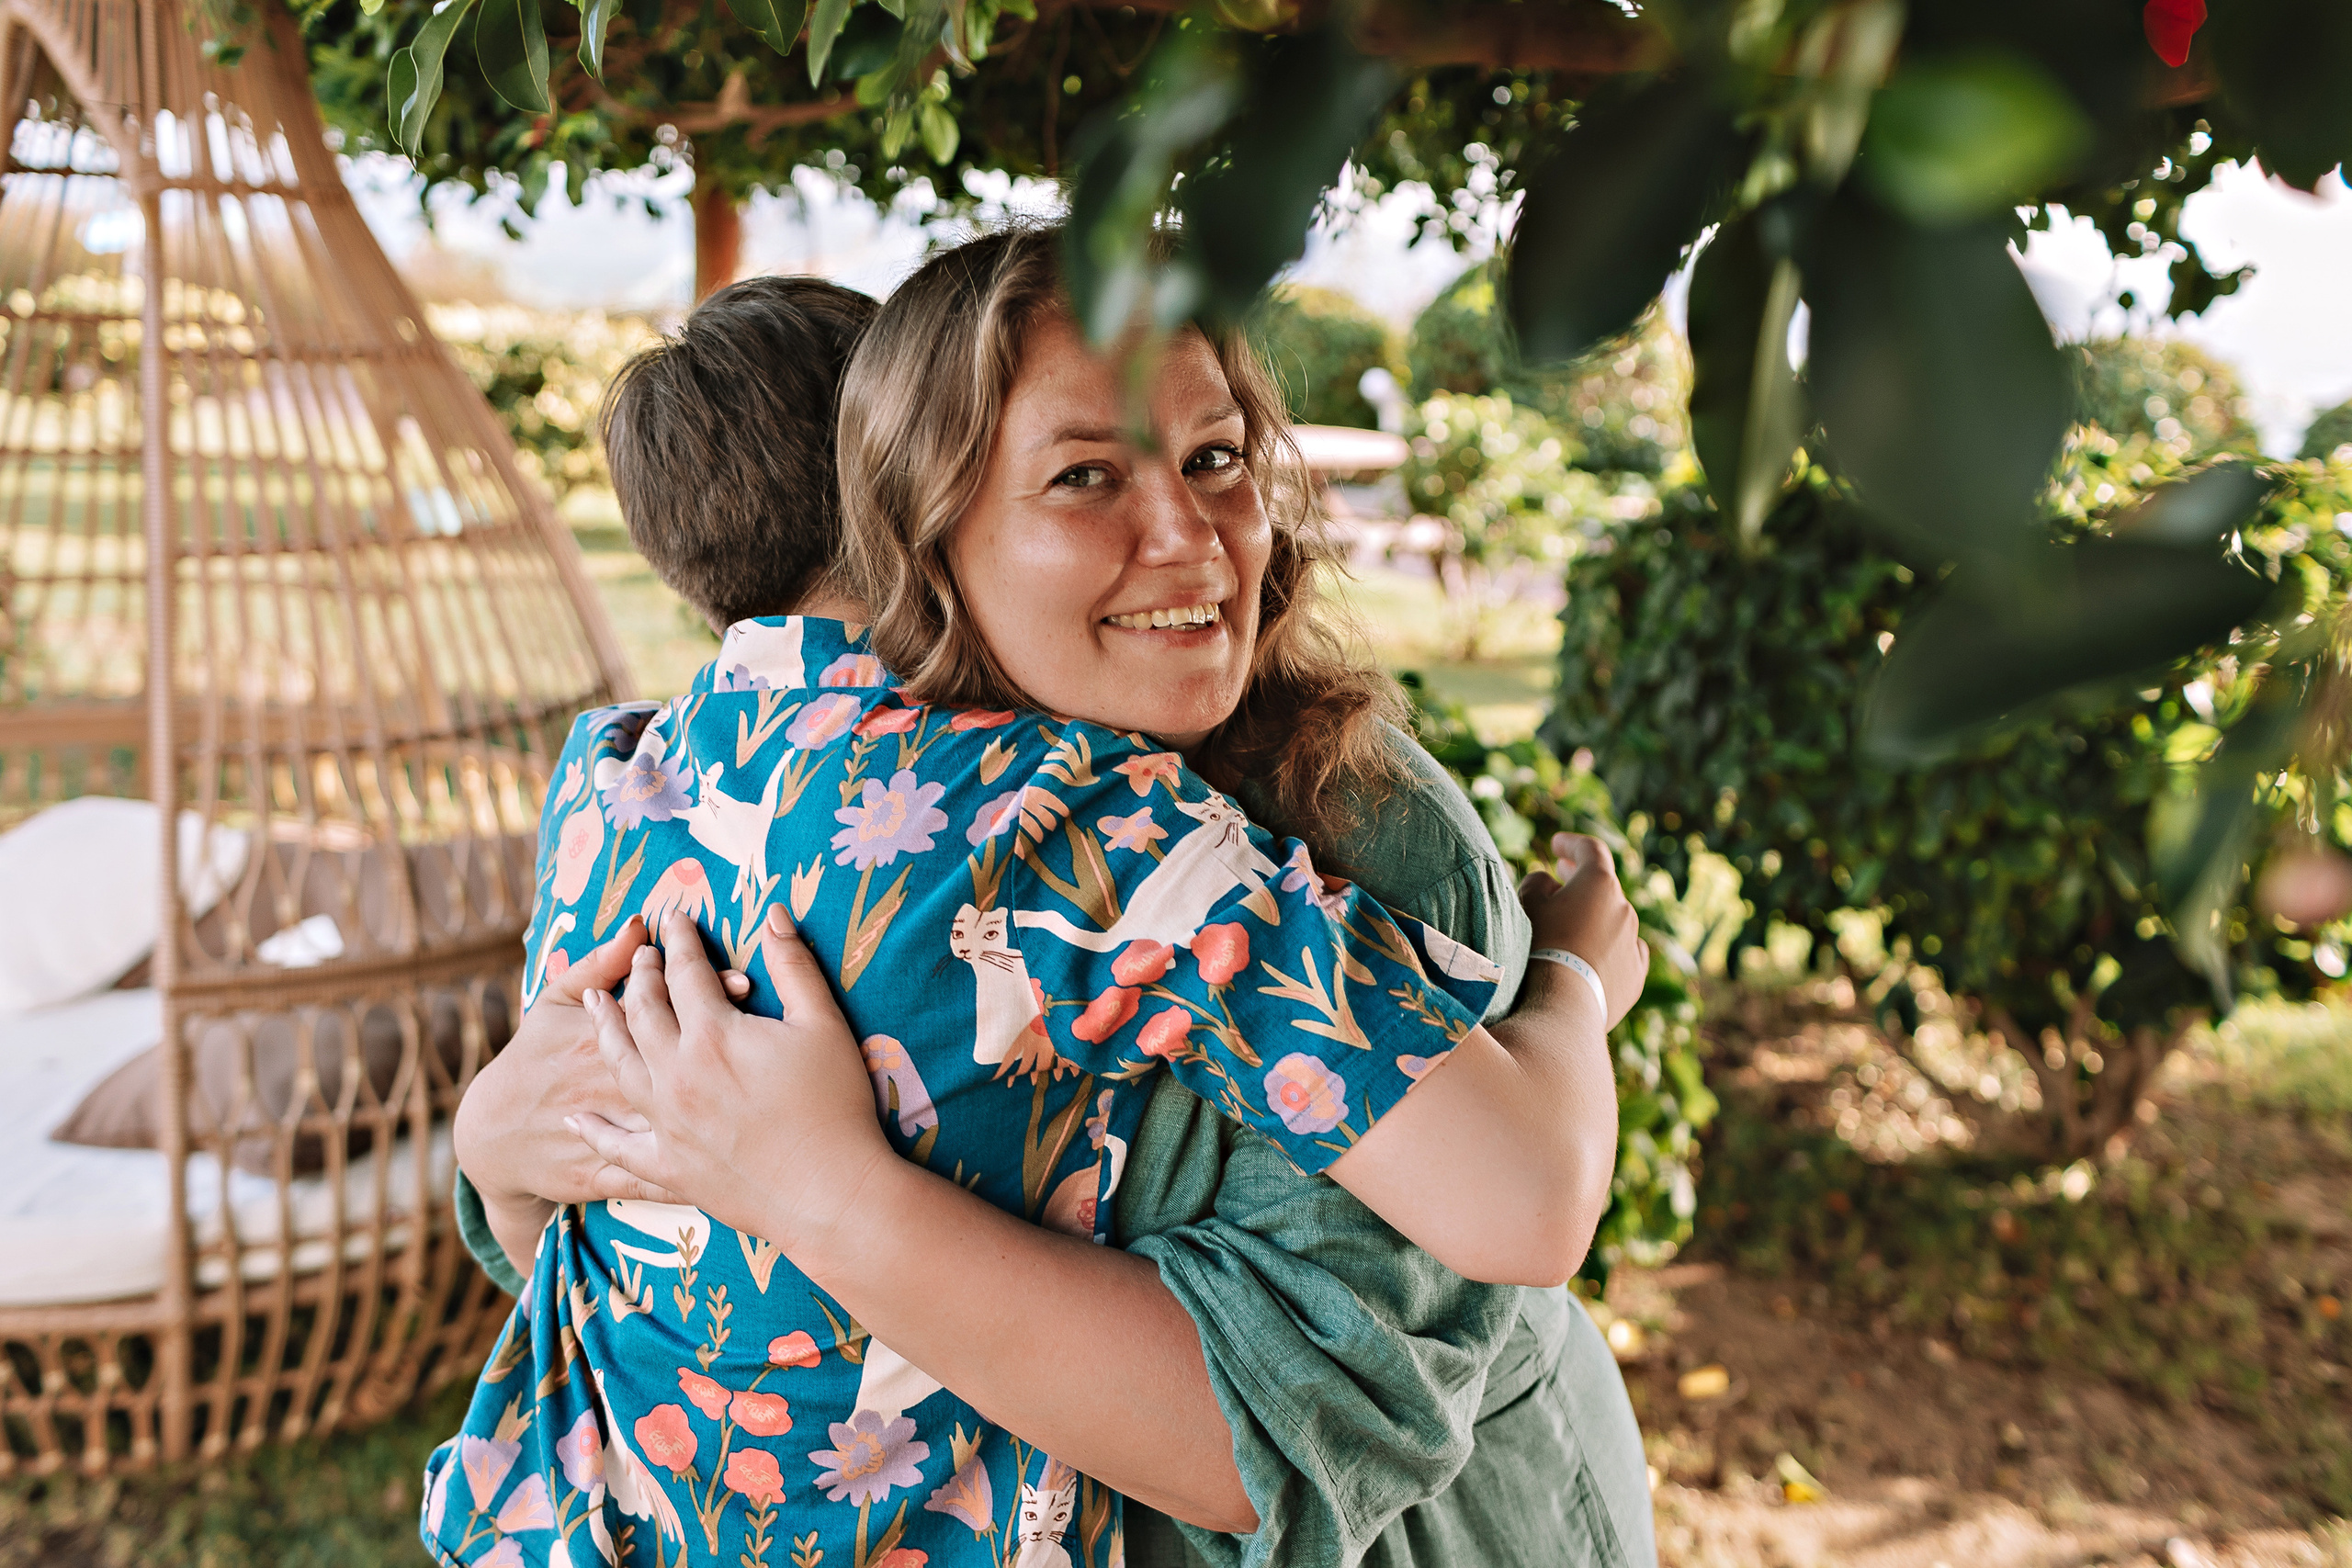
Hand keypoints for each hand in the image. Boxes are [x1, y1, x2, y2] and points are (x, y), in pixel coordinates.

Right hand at [454, 917, 757, 1209]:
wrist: (493, 1136)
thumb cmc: (534, 1057)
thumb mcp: (553, 1004)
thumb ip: (596, 962)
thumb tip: (638, 925)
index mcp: (596, 1042)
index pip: (659, 1012)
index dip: (704, 996)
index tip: (748, 981)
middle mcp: (606, 1089)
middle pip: (673, 1065)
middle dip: (723, 1048)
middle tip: (772, 1036)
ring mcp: (607, 1137)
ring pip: (672, 1124)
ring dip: (716, 1110)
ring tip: (762, 1089)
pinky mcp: (610, 1177)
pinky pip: (659, 1181)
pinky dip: (698, 1175)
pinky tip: (746, 1165)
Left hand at [570, 908, 890, 1258]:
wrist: (829, 1193)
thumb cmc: (836, 1106)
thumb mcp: (824, 1024)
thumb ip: (795, 965)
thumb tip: (774, 914)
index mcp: (714, 1035)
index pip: (686, 972)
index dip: (680, 941)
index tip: (675, 919)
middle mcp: (677, 1074)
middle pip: (643, 1012)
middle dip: (640, 976)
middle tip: (641, 955)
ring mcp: (666, 1122)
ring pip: (621, 1066)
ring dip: (605, 1030)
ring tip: (594, 1005)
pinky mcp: (668, 1166)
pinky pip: (618, 1146)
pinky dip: (595, 1131)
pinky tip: (578, 1120)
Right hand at [1519, 832, 1647, 1027]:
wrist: (1564, 1006)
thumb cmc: (1540, 948)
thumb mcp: (1527, 905)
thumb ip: (1537, 883)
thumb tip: (1548, 882)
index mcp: (1599, 883)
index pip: (1590, 850)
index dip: (1572, 844)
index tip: (1557, 845)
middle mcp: (1624, 907)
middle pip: (1603, 885)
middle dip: (1581, 880)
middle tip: (1561, 878)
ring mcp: (1633, 941)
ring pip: (1613, 920)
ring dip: (1593, 918)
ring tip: (1568, 929)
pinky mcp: (1636, 974)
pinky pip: (1624, 952)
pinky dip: (1609, 949)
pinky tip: (1594, 957)